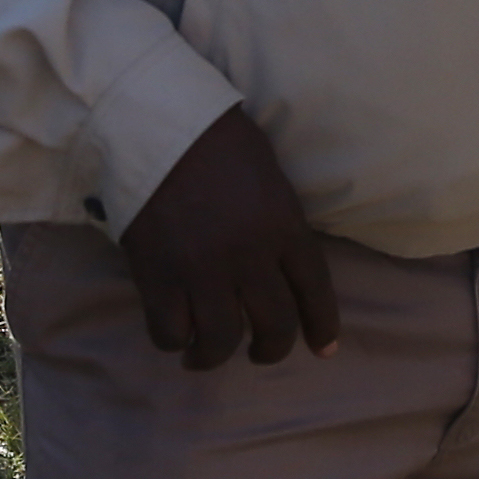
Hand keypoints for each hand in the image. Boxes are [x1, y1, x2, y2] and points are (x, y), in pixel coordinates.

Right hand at [119, 106, 341, 369]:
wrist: (153, 123)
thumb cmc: (216, 140)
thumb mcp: (270, 177)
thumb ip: (281, 224)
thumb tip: (283, 265)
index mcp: (284, 226)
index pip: (315, 290)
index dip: (323, 326)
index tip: (324, 350)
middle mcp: (249, 256)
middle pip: (275, 326)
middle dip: (272, 351)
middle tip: (261, 354)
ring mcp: (202, 269)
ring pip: (221, 340)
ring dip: (215, 356)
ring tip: (205, 354)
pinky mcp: (157, 275)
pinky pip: (171, 331)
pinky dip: (174, 340)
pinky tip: (175, 334)